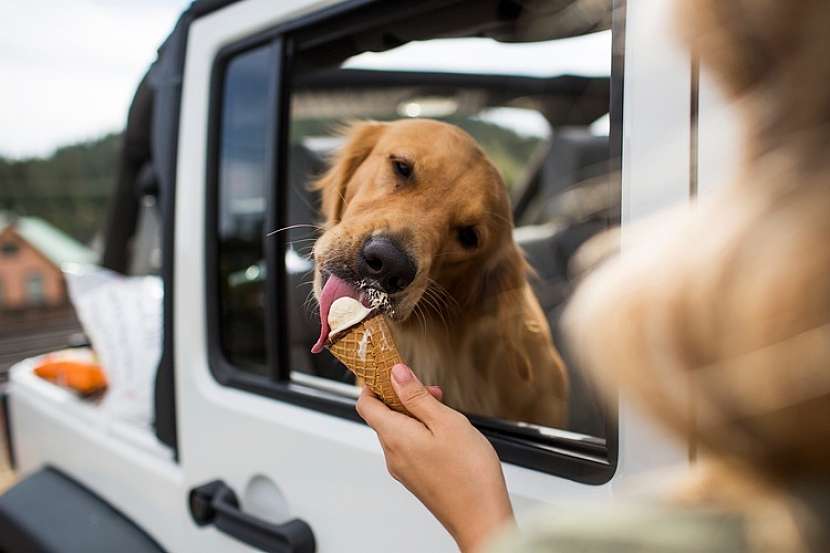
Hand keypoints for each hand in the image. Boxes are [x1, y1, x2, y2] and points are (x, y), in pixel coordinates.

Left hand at [356, 364, 514, 552]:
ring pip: (399, 431)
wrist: (482, 519)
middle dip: (403, 397)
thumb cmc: (469, 474)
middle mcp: (393, 455)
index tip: (391, 370)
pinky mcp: (417, 478)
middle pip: (383, 416)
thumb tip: (395, 374)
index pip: (365, 404)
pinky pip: (409, 447)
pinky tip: (446, 434)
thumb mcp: (445, 422)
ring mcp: (404, 469)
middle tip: (431, 391)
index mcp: (395, 436)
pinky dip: (421, 432)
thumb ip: (417, 396)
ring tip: (445, 412)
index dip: (374, 383)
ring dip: (415, 415)